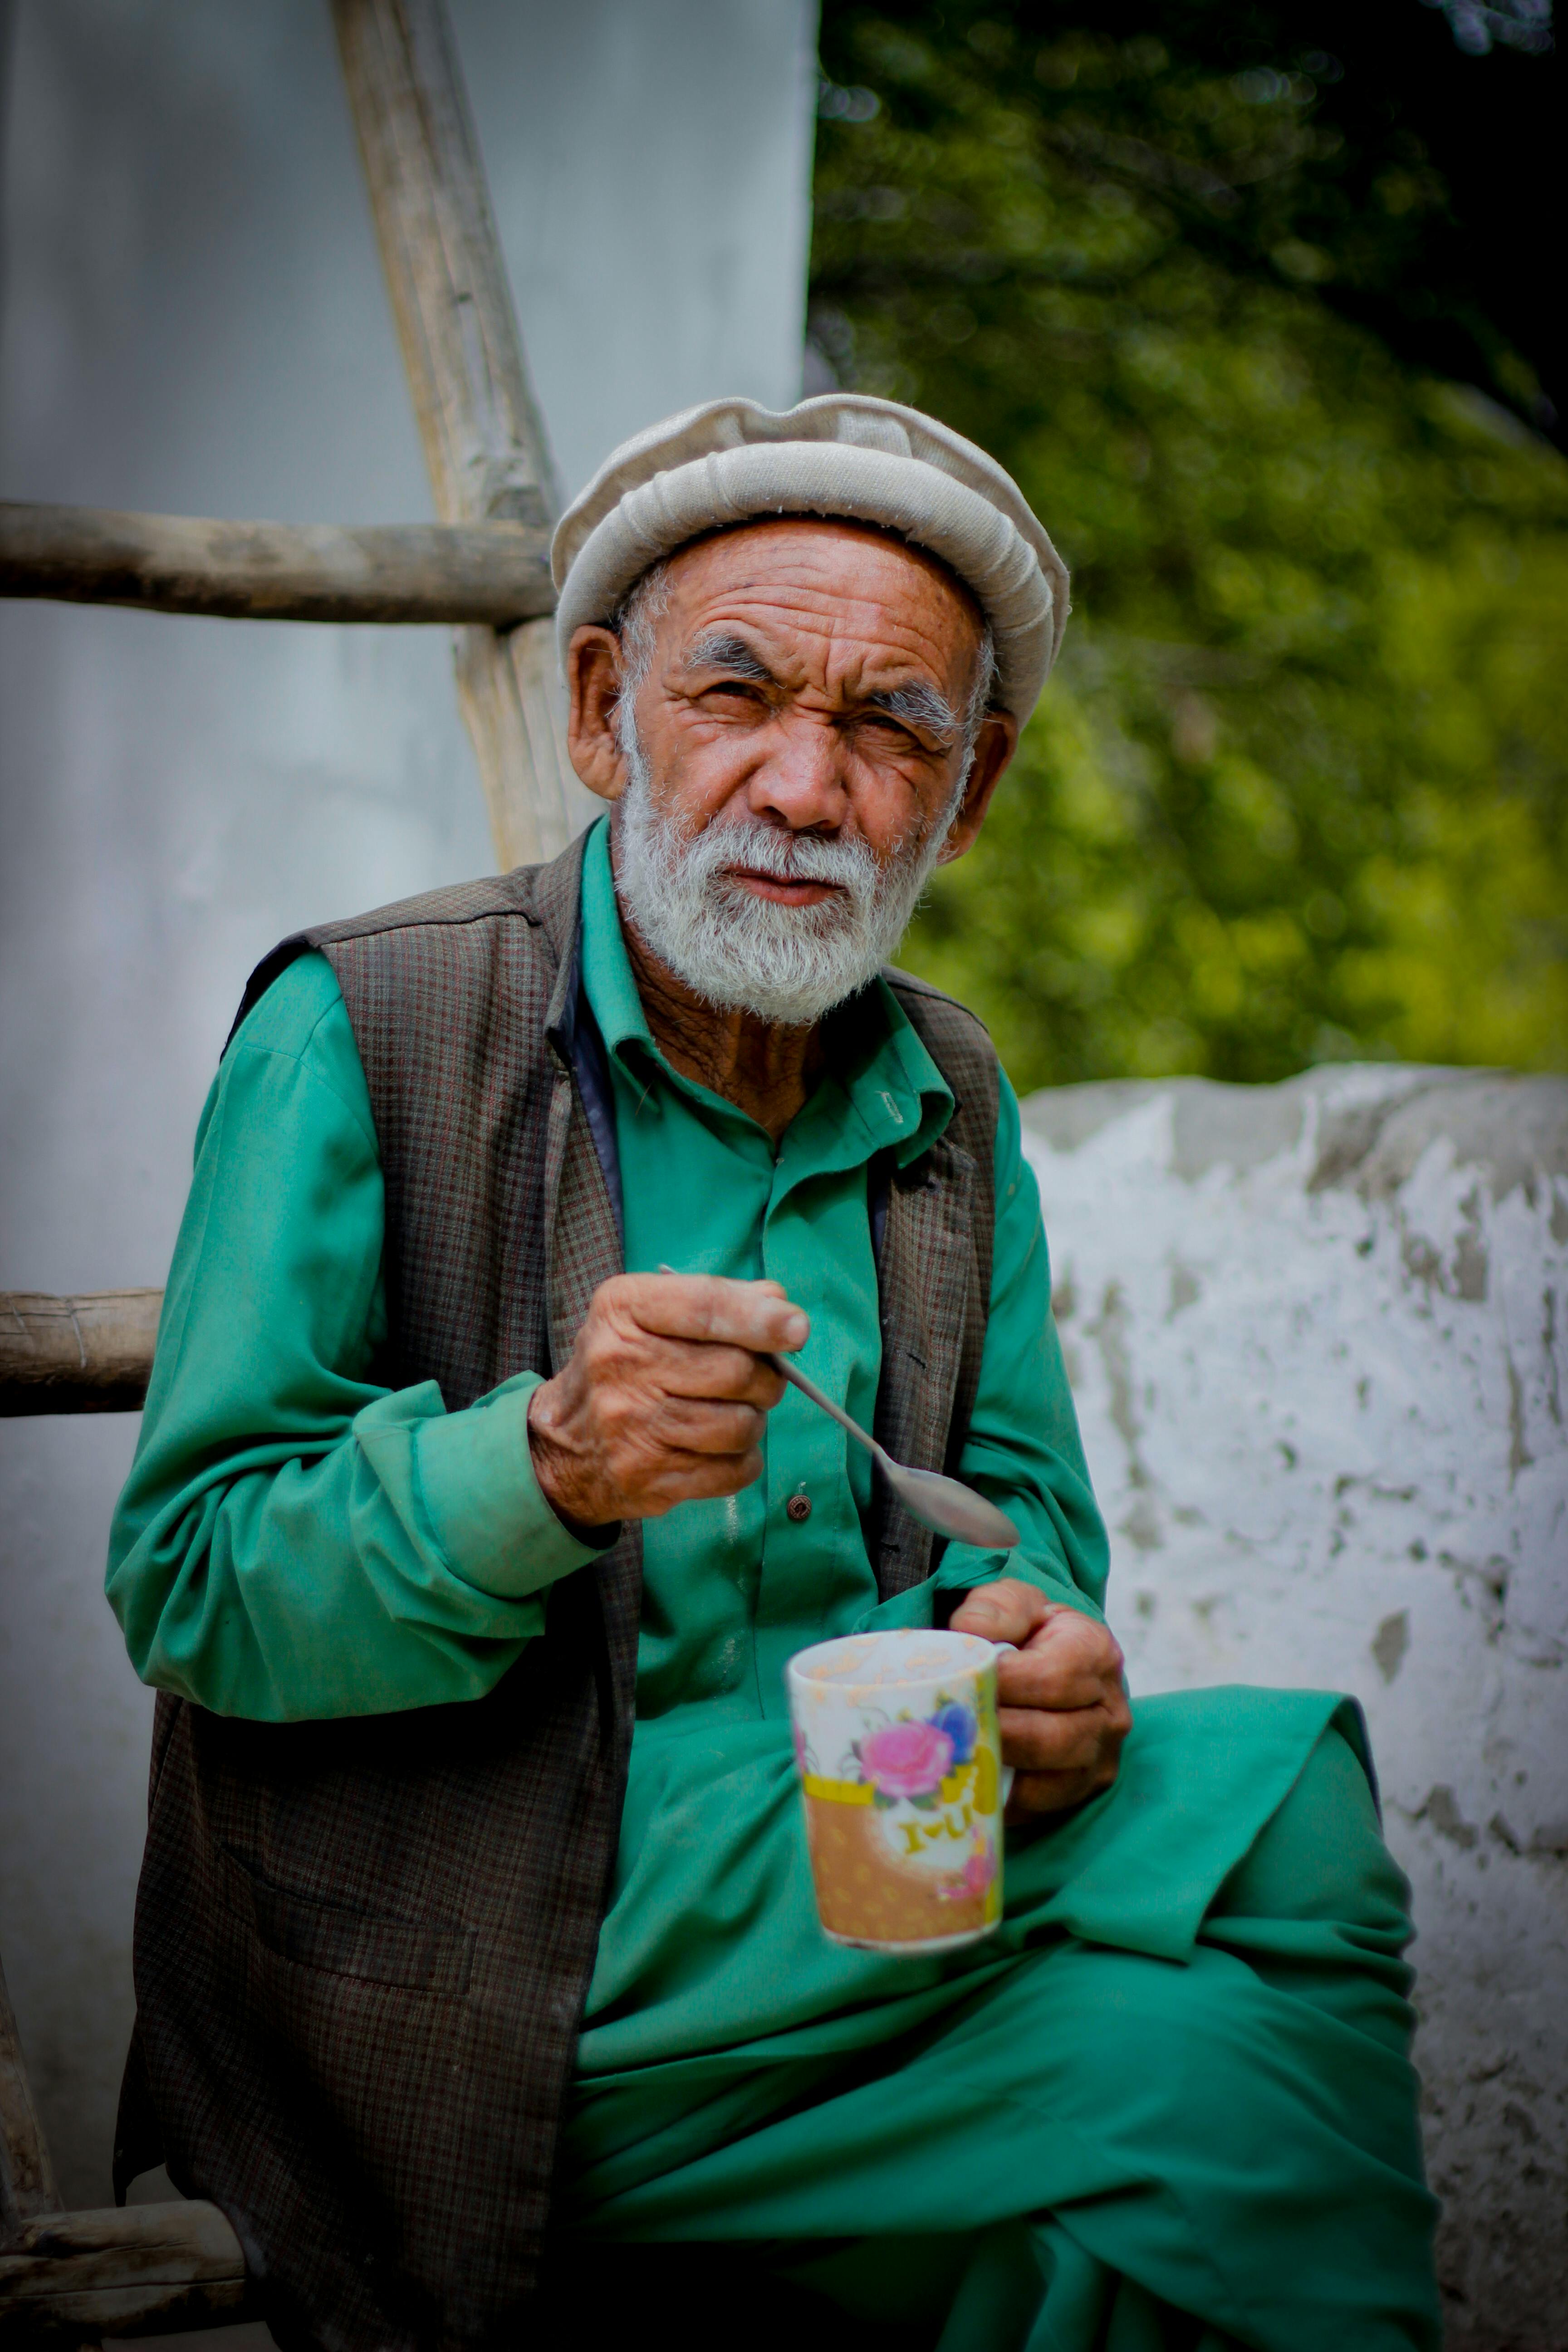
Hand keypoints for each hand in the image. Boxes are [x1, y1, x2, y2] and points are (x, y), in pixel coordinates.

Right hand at [526, 1273, 805, 1531]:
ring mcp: (631, 1427)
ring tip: (733, 1412)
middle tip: (759, 1379)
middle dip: (766, 1377)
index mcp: (622, 1310)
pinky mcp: (648, 1479)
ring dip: (754, 1420)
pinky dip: (742, 1459)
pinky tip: (719, 1447)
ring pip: (740, 1424)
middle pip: (735, 1370)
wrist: (563, 1444)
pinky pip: (733, 1470)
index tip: (797, 1328)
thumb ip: (715, 1301)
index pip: (704, 1307)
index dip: (760, 1318)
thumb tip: (778, 1303)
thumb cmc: (625, 1367)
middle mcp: (619, 1364)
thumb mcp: (650, 1315)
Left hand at [948, 1578, 1129, 1819]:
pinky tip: (962, 1780)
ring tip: (950, 1754)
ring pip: (1044, 1782)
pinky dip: (996, 1798)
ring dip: (993, 1769)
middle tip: (945, 1726)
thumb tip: (967, 1632)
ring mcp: (1098, 1760)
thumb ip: (994, 1608)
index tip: (960, 1682)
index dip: (1002, 1684)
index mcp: (1097, 1654)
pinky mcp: (1077, 1794)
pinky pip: (1034, 1809)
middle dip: (993, 1732)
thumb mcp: (1014, 1602)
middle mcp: (1110, 1713)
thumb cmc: (1028, 1631)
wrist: (1050, 1663)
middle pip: (1050, 1737)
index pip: (1051, 1678)